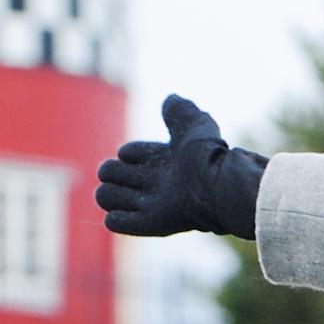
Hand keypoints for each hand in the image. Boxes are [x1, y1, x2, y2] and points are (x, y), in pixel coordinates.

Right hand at [96, 95, 264, 239]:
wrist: (217, 186)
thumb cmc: (207, 155)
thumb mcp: (193, 123)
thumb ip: (179, 110)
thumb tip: (170, 99)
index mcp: (162, 161)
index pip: (127, 154)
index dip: (130, 151)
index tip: (141, 153)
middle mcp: (153, 183)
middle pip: (109, 174)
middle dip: (111, 171)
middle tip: (134, 173)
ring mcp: (150, 205)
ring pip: (106, 197)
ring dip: (110, 193)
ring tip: (132, 192)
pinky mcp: (149, 224)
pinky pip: (116, 222)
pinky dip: (116, 216)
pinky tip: (132, 208)